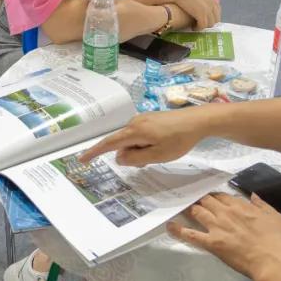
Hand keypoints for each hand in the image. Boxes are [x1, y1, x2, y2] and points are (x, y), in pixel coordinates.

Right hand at [78, 108, 214, 165]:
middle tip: (150, 161)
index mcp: (134, 131)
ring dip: (140, 151)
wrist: (198, 121)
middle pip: (122, 143)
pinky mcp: (150, 119)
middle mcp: (135, 122)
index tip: (82, 160)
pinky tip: (161, 146)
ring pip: (132, 140)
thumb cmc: (179, 140)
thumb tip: (119, 157)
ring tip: (160, 152)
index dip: (94, 152)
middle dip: (130, 155)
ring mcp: (143, 119)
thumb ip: (135, 158)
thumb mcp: (157, 155)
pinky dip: (145, 145)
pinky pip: (140, 135)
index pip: (109, 143)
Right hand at [162, 0, 219, 29]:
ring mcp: (208, 8)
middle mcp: (212, 1)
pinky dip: (199, 28)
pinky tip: (193, 28)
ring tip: (196, 27)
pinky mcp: (202, 14)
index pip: (216, 8)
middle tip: (201, 24)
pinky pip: (203, 25)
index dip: (212, 15)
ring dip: (204, 26)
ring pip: (211, 23)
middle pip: (216, 17)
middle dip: (209, 22)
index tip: (206, 19)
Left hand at [170, 193, 280, 280]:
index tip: (212, 197)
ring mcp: (217, 227)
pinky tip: (170, 225)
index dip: (216, 196)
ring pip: (197, 211)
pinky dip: (179, 229)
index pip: (223, 196)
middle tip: (194, 200)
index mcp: (241, 206)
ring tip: (182, 207)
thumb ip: (262, 205)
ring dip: (190, 208)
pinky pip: (191, 234)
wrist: (272, 261)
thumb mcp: (276, 217)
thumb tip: (253, 196)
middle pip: (207, 200)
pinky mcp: (211, 242)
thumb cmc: (278, 241)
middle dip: (201, 199)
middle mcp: (226, 213)